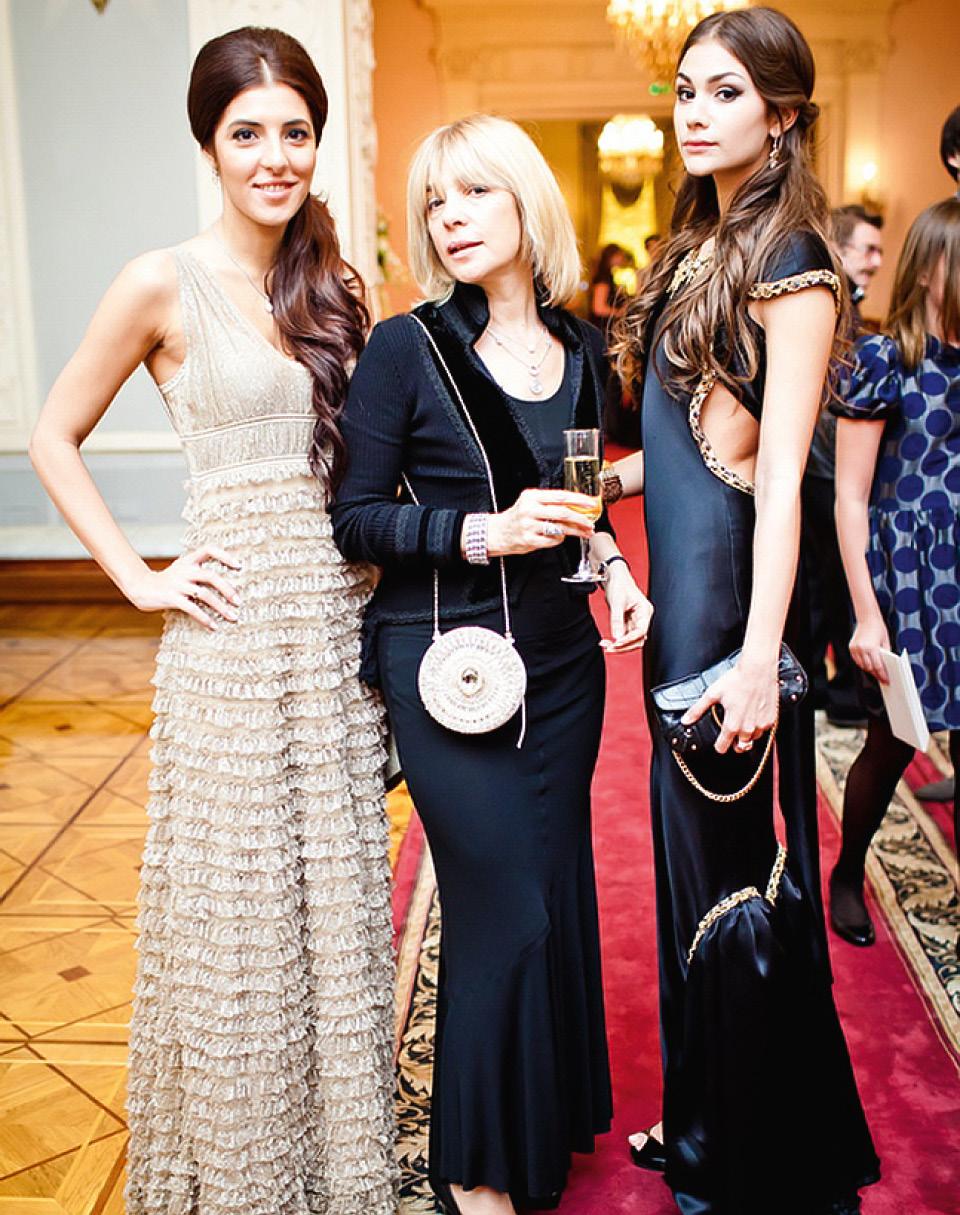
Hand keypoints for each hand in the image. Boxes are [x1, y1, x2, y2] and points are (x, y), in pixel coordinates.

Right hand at [125, 545, 240, 629]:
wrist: (141, 587)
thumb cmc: (167, 581)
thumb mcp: (181, 570)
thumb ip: (198, 572)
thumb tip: (225, 583)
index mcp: (188, 560)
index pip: (209, 550)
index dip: (225, 555)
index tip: (239, 566)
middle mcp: (184, 570)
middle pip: (211, 576)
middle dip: (228, 589)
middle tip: (239, 602)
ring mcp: (177, 584)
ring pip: (204, 594)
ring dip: (221, 607)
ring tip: (233, 617)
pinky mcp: (171, 598)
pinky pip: (192, 608)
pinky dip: (205, 618)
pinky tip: (213, 626)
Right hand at [486, 488, 595, 556]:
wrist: (498, 532)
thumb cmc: (518, 516)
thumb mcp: (531, 503)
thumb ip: (551, 503)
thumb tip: (578, 506)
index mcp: (532, 496)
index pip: (561, 496)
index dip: (579, 500)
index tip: (591, 504)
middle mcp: (530, 509)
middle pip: (563, 513)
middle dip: (581, 518)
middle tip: (590, 523)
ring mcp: (529, 525)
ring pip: (560, 528)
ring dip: (575, 531)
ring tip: (584, 532)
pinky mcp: (529, 540)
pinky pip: (552, 540)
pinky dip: (560, 539)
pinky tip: (561, 538)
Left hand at [600, 565, 652, 652]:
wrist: (614, 576)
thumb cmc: (619, 584)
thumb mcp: (617, 602)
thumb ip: (617, 620)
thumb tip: (616, 637)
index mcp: (645, 611)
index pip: (641, 631)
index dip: (629, 639)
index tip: (617, 643)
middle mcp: (642, 617)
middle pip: (637, 639)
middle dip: (624, 646)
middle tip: (609, 648)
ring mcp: (635, 621)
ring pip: (630, 640)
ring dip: (619, 645)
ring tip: (606, 645)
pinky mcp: (627, 622)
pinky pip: (623, 635)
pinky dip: (616, 639)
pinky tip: (607, 641)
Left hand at [681, 656, 777, 754]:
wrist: (757, 670)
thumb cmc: (736, 680)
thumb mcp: (712, 694)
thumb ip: (697, 710)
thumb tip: (685, 720)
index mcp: (732, 725)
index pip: (722, 747)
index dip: (718, 745)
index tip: (718, 741)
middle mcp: (747, 729)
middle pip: (740, 747)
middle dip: (734, 743)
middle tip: (730, 733)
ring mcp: (761, 725)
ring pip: (752, 740)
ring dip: (746, 735)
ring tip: (741, 722)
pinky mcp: (771, 720)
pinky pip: (763, 731)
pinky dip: (758, 727)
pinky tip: (753, 716)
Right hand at [849, 616, 890, 683]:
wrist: (868, 619)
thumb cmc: (878, 628)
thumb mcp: (885, 642)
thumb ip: (885, 655)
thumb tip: (885, 666)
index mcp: (872, 648)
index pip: (878, 666)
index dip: (882, 675)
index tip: (886, 679)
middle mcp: (862, 649)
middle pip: (869, 668)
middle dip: (876, 674)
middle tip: (881, 678)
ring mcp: (855, 649)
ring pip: (862, 665)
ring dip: (868, 669)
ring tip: (875, 672)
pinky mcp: (851, 647)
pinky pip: (857, 660)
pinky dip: (862, 664)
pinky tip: (867, 665)